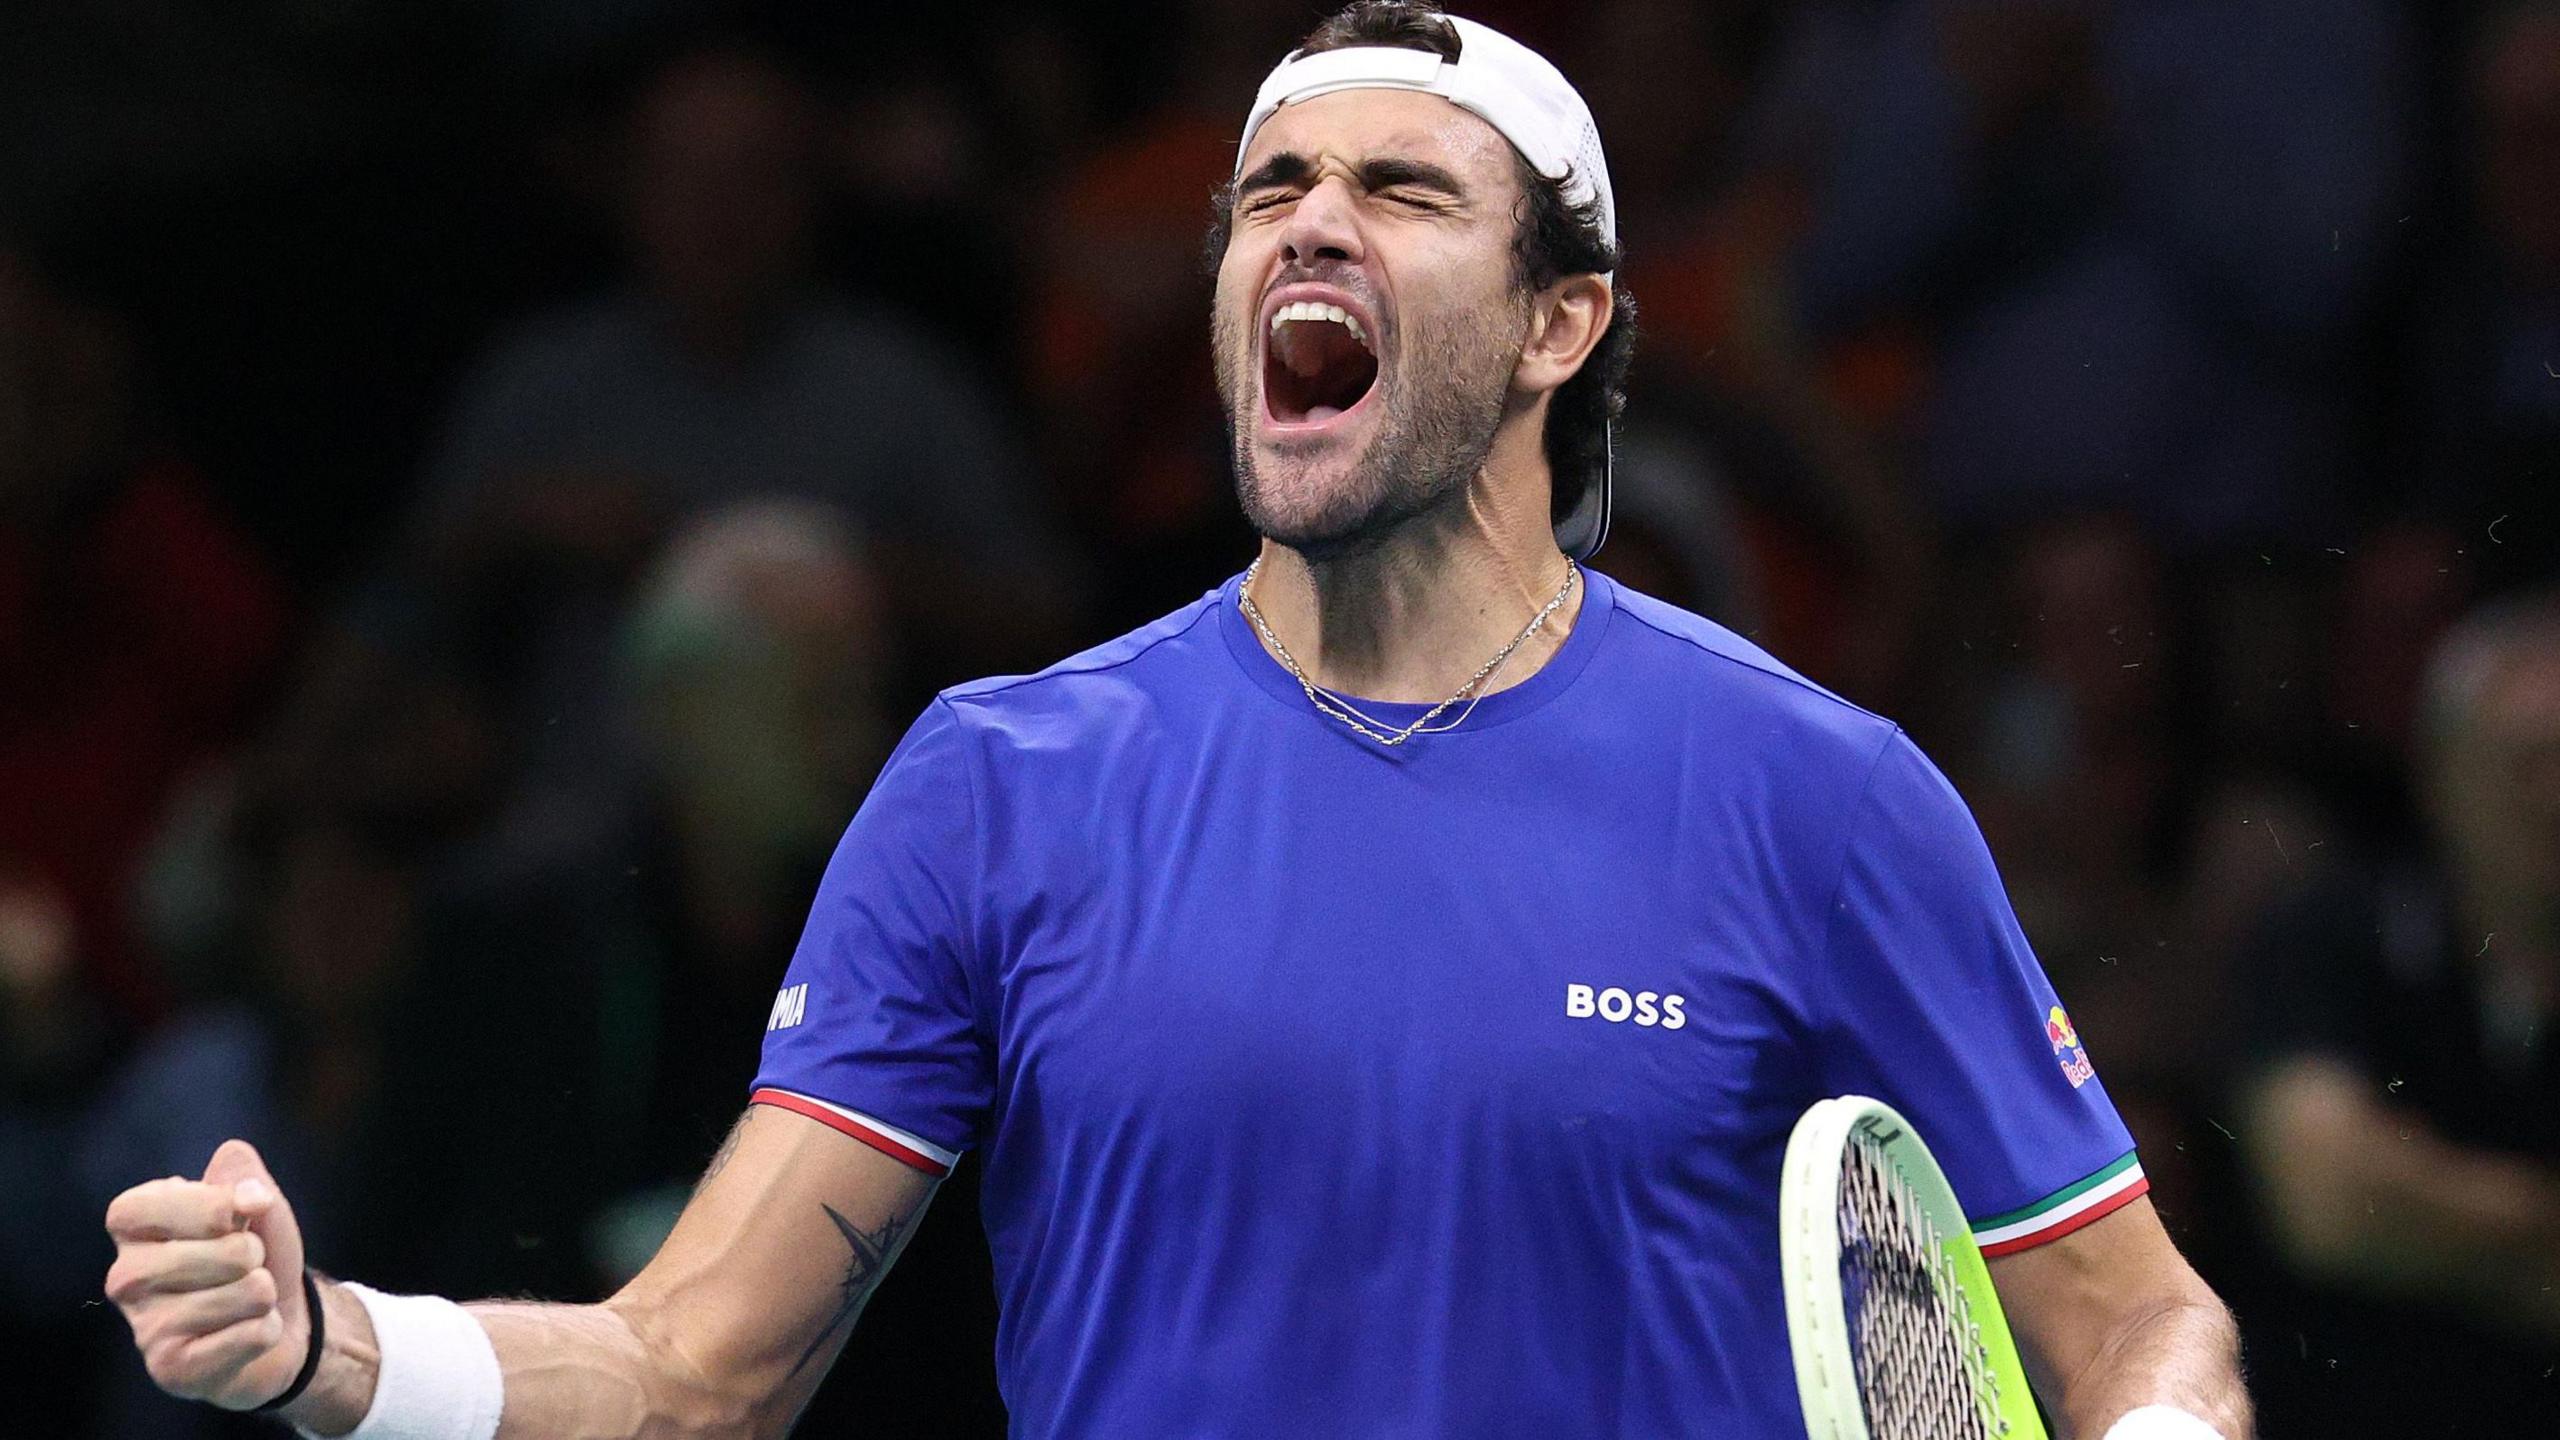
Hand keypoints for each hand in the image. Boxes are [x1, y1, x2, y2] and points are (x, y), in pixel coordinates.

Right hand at [103, 1140, 313, 1409]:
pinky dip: (267, 1330)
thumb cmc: (256, 1254)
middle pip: (215, 1251)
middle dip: (252, 1253)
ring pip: (242, 1293)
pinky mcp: (170, 1369)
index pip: (151, 1205)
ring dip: (263, 1294)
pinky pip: (251, 1335)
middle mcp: (124, 1277)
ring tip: (247, 1300)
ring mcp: (144, 1327)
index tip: (240, 1213)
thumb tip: (242, 1183)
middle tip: (247, 1264)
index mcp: (133, 1226)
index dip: (211, 1206)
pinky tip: (247, 1332)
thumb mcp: (256, 1204)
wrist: (279, 1322)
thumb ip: (244, 1179)